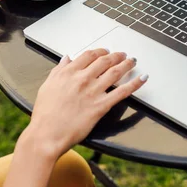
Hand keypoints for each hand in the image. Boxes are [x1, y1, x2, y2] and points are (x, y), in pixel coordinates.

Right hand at [23, 49, 147, 158]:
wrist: (47, 135)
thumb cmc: (45, 114)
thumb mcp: (47, 86)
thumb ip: (58, 70)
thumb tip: (66, 58)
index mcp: (69, 72)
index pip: (89, 55)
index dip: (100, 51)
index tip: (105, 52)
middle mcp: (82, 79)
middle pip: (104, 61)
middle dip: (116, 56)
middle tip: (122, 55)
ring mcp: (93, 91)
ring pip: (115, 72)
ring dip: (126, 64)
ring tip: (132, 61)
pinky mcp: (101, 106)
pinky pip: (122, 92)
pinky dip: (135, 83)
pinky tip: (142, 78)